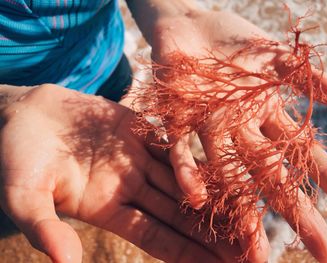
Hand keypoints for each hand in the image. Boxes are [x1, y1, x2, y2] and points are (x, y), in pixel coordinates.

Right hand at [0, 84, 242, 262]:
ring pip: (186, 181)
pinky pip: (175, 144)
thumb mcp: (23, 195)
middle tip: (255, 251)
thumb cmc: (17, 158)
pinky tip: (229, 165)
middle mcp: (130, 187)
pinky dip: (199, 156)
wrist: (24, 115)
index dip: (190, 254)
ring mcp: (137, 158)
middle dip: (217, 233)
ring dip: (217, 197)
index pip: (159, 238)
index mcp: (108, 209)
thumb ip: (44, 227)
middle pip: (182, 215)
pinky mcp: (140, 129)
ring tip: (252, 213)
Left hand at [149, 7, 326, 262]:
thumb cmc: (231, 40)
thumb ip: (304, 75)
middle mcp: (241, 128)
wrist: (188, 24)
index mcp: (265, 114)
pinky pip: (181, 149)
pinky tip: (197, 199)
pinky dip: (188, 172)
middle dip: (296, 211)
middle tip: (322, 253)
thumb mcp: (274, 54)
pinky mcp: (178, 117)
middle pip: (271, 175)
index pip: (303, 152)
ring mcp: (209, 126)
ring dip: (241, 209)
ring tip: (252, 249)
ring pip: (228, 172)